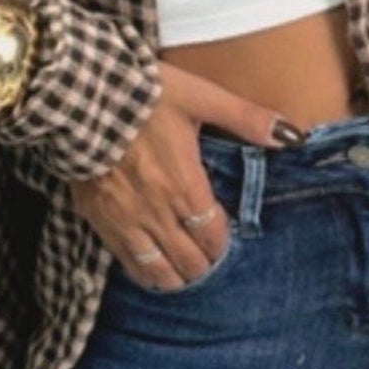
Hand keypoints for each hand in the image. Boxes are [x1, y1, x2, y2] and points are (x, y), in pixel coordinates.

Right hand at [67, 61, 294, 283]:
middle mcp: (157, 211)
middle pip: (190, 260)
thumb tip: (292, 135)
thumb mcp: (201, 97)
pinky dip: (143, 271)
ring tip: (185, 270)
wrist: (76, 94)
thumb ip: (246, 119)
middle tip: (208, 257)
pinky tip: (152, 269)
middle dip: (204, 263)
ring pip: (158, 270)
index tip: (223, 238)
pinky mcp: (97, 218)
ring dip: (177, 275)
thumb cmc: (143, 94)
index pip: (213, 235)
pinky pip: (125, 261)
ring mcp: (125, 220)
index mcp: (185, 185)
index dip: (222, 243)